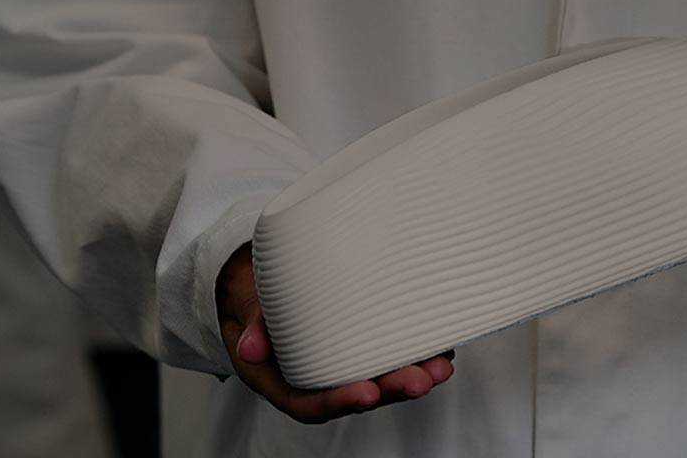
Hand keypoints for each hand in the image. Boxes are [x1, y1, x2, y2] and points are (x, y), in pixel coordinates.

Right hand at [215, 242, 453, 423]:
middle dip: (391, 389)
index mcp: (284, 381)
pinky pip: (388, 354)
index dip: (340, 402)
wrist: (260, 284)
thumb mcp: (245, 308)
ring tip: (441, 366)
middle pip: (356, 393)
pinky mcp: (362, 345)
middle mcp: (318, 379)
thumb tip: (249, 348)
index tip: (367, 393)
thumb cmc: (255, 300)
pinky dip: (415, 351)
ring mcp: (342, 365)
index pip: (311, 403)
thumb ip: (251, 326)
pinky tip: (440, 344)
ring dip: (412, 374)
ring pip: (379, 378)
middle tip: (420, 380)